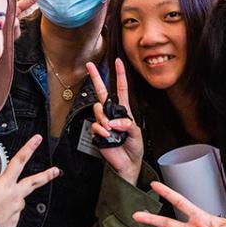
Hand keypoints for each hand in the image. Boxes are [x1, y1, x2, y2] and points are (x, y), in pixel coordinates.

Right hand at [0, 135, 59, 226]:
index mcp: (5, 183)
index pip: (19, 160)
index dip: (29, 148)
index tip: (37, 140)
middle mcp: (14, 196)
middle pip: (33, 182)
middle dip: (46, 175)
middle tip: (55, 170)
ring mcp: (15, 211)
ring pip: (17, 203)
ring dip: (8, 204)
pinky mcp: (12, 224)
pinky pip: (10, 217)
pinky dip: (2, 217)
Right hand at [87, 58, 143, 184]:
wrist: (126, 164)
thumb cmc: (134, 148)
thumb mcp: (136, 133)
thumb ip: (127, 124)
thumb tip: (113, 121)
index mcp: (123, 111)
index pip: (121, 89)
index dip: (120, 75)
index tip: (117, 62)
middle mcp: (112, 114)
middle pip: (102, 92)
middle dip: (96, 78)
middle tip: (89, 65)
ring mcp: (104, 122)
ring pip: (98, 110)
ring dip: (106, 121)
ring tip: (113, 132)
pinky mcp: (98, 132)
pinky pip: (97, 126)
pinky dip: (103, 131)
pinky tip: (108, 137)